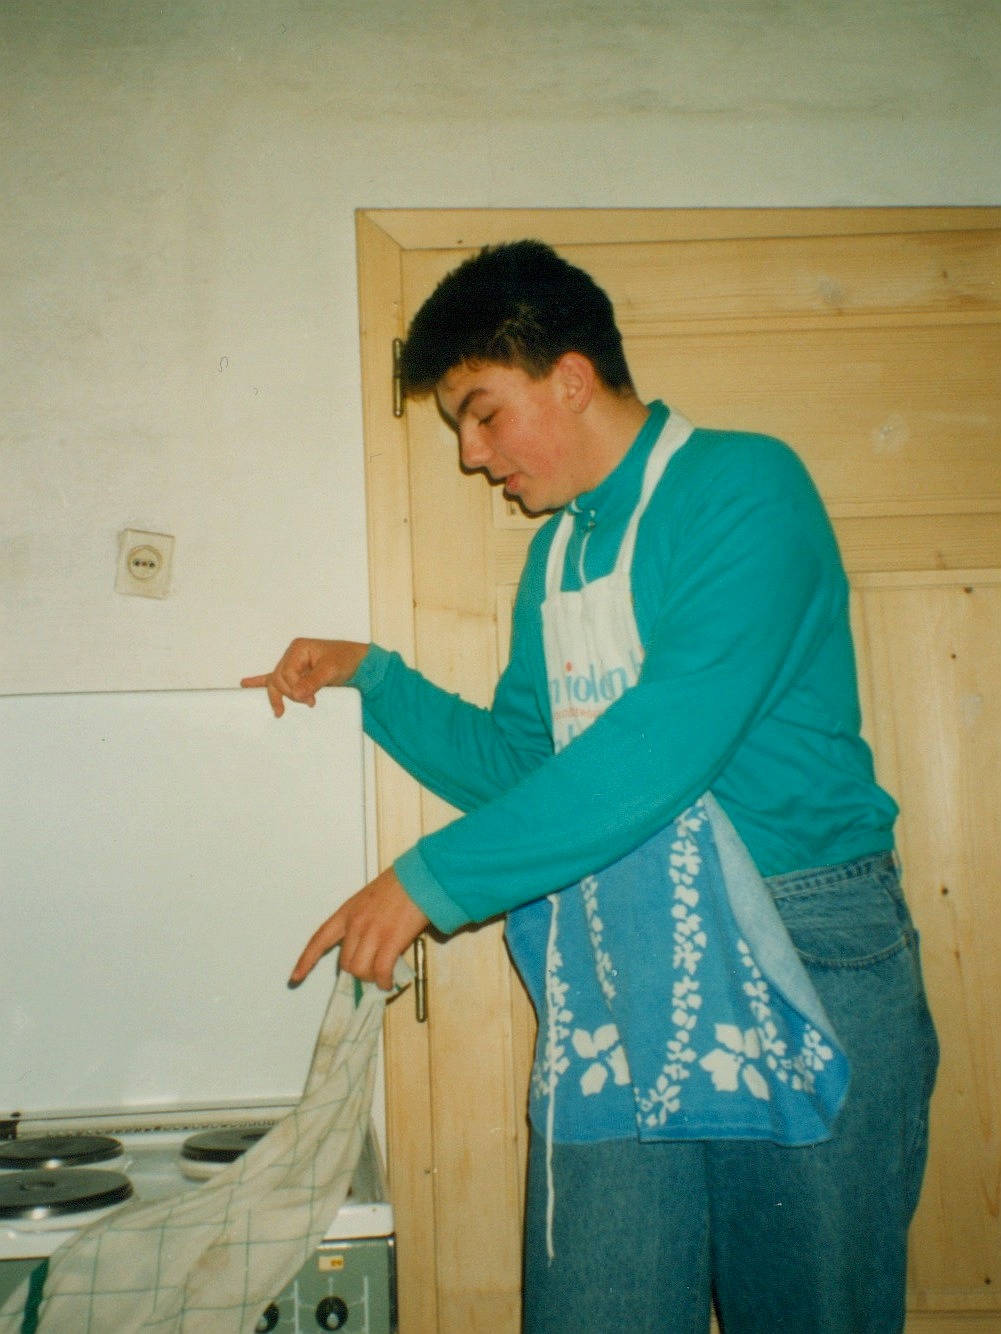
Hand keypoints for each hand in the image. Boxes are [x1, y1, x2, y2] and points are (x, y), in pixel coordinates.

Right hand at [241, 639, 369, 716]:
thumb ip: (313, 681)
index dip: (295, 689)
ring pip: (276, 682)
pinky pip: (275, 678)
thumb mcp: (332, 670)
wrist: (359, 662)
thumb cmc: (346, 660)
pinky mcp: (296, 673)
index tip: (311, 700)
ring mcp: (293, 664)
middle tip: (308, 703)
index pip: (285, 673)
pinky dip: (260, 682)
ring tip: (279, 711)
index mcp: (298, 649)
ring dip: (278, 696)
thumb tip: (297, 694)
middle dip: (289, 694)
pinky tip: (245, 684)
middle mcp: (292, 655)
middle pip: (278, 678)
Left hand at [290, 866, 429, 991]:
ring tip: (381, 978)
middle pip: (345, 963)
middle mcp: (355, 924)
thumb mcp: (371, 899)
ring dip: (370, 979)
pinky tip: (388, 982)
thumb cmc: (401, 884)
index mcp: (347, 912)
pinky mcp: (391, 941)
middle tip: (370, 973)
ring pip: (360, 970)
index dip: (306, 961)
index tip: (295, 977)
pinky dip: (383, 981)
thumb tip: (369, 947)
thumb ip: (364, 921)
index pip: (320, 939)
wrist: (421, 877)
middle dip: (357, 973)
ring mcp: (372, 933)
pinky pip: (380, 971)